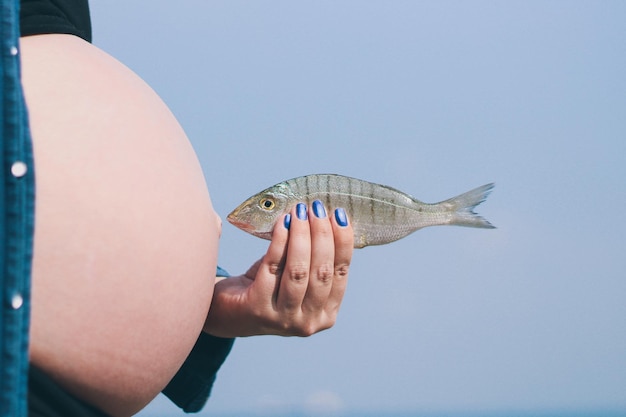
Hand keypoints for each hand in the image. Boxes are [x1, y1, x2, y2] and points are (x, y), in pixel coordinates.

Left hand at [203, 201, 353, 337]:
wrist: (227, 311)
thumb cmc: (268, 287)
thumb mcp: (296, 275)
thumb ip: (312, 257)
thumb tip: (322, 217)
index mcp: (326, 314)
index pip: (340, 273)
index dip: (343, 242)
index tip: (340, 215)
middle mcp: (308, 323)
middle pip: (321, 271)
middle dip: (322, 235)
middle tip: (317, 208)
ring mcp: (283, 319)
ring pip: (298, 270)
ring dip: (301, 235)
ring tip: (299, 211)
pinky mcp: (257, 308)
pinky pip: (272, 267)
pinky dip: (279, 241)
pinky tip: (282, 223)